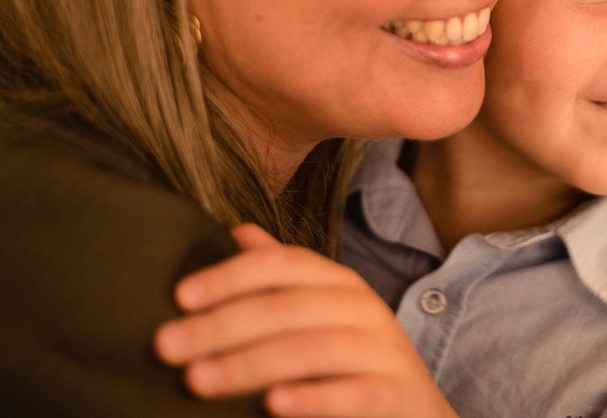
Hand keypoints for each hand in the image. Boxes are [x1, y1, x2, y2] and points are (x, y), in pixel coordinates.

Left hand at [155, 224, 456, 417]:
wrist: (416, 416)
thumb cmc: (355, 365)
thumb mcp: (322, 315)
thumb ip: (282, 277)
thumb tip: (238, 230)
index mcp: (341, 284)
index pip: (284, 265)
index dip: (232, 276)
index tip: (180, 296)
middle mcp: (364, 309)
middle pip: (287, 307)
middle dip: (222, 325)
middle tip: (166, 345)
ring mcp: (383, 351)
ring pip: (311, 349)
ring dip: (249, 363)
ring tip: (198, 380)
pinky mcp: (395, 394)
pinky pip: (352, 394)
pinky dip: (312, 398)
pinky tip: (272, 405)